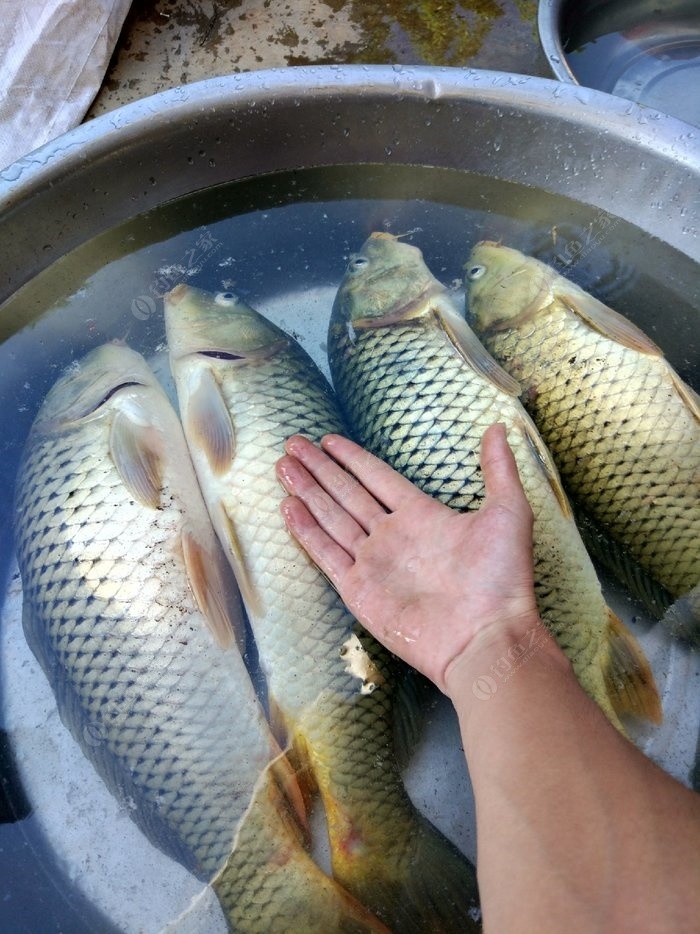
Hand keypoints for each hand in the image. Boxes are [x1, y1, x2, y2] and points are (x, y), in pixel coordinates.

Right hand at [276, 423, 542, 695]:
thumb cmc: (500, 578)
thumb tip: (498, 427)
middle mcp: (392, 535)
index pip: (376, 478)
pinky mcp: (358, 590)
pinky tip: (289, 507)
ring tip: (283, 465)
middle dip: (319, 469)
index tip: (328, 439)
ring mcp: (372, 562)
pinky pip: (326, 553)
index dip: (352, 458)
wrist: (485, 638)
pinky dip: (306, 531)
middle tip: (292, 444)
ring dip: (306, 491)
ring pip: (331, 517)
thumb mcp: (508, 512)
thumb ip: (498, 469)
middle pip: (346, 493)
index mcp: (421, 515)